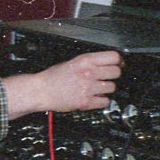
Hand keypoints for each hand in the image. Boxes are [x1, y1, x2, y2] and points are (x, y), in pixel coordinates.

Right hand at [3, 50, 121, 117]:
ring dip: (106, 89)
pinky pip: (105, 102)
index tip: (118, 64)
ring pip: (112, 88)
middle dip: (113, 75)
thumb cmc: (54, 76)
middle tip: (107, 77)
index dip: (118, 61)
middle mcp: (89, 73)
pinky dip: (102, 101)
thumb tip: (109, 63)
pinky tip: (94, 97)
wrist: (41, 91)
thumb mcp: (72, 62)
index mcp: (85, 61)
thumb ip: (90, 62)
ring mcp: (88, 88)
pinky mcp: (86, 102)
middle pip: (116, 72)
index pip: (114, 57)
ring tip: (97, 88)